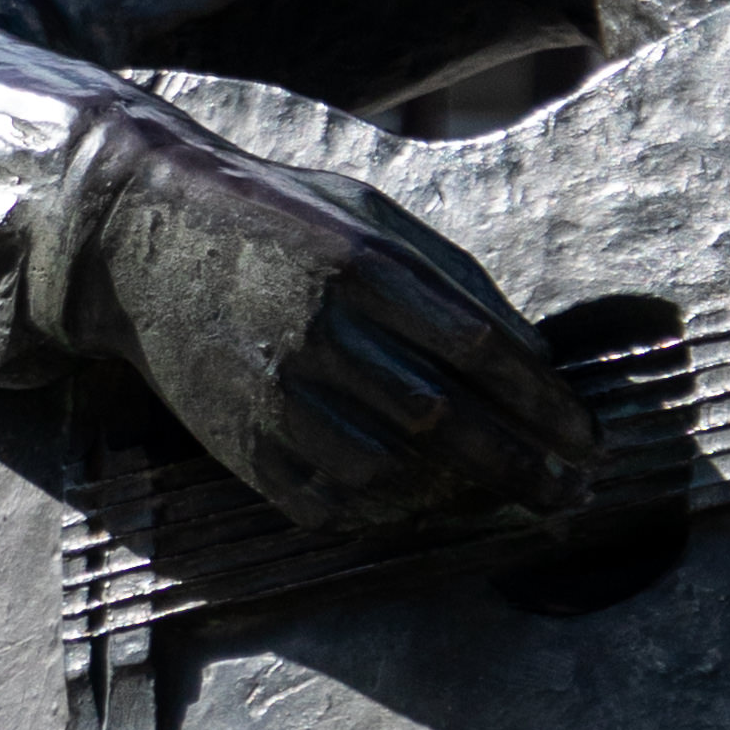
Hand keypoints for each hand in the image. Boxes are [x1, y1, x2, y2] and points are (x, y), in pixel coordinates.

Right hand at [70, 109, 599, 537]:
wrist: (145, 239)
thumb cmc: (280, 222)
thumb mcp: (367, 216)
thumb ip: (452, 278)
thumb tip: (535, 355)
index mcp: (362, 266)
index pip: (481, 351)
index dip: (544, 404)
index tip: (585, 438)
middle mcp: (320, 331)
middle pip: (446, 422)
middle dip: (522, 468)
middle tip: (571, 496)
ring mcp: (273, 393)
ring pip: (390, 471)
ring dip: (456, 494)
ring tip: (499, 497)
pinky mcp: (240, 441)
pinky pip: (328, 502)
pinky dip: (385, 512)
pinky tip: (420, 504)